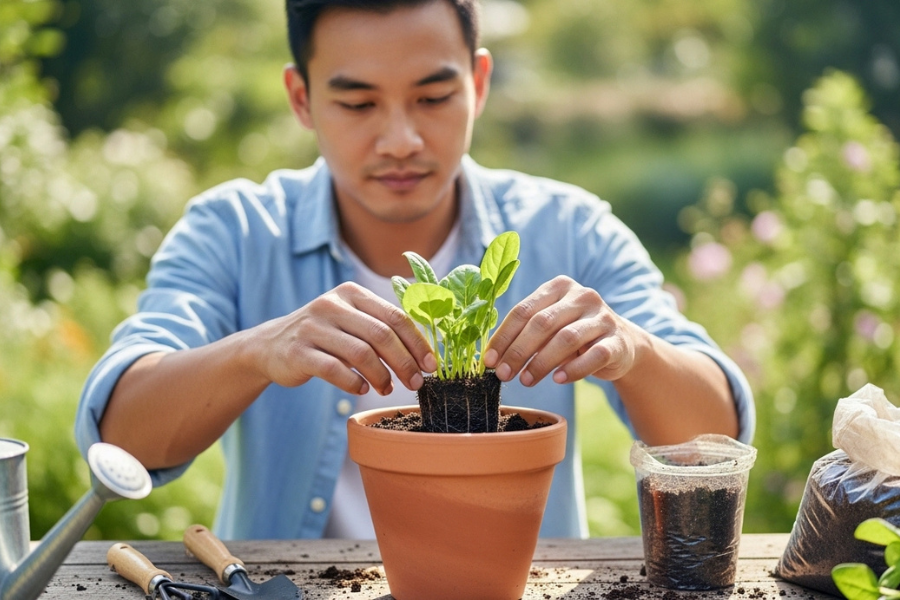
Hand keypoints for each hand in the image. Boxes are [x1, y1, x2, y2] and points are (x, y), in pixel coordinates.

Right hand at [255, 282, 436, 394]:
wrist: (270, 346)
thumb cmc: (324, 336)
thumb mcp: (350, 321)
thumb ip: (381, 327)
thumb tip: (424, 354)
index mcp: (351, 293)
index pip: (395, 316)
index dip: (417, 343)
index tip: (431, 366)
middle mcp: (332, 305)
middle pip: (381, 335)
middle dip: (404, 362)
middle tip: (416, 383)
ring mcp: (313, 327)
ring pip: (360, 353)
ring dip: (382, 376)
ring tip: (387, 389)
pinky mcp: (298, 351)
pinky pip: (335, 370)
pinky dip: (354, 383)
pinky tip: (362, 389)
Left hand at [483, 276, 643, 385]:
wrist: (623, 345)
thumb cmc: (575, 335)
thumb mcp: (551, 326)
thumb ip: (526, 333)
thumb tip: (492, 357)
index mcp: (559, 287)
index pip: (524, 310)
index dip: (503, 336)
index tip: (489, 360)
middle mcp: (582, 296)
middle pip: (542, 323)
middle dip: (519, 351)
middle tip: (504, 375)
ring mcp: (602, 317)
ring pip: (566, 338)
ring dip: (541, 363)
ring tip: (526, 381)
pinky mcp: (618, 341)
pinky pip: (594, 356)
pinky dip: (573, 369)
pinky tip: (558, 379)